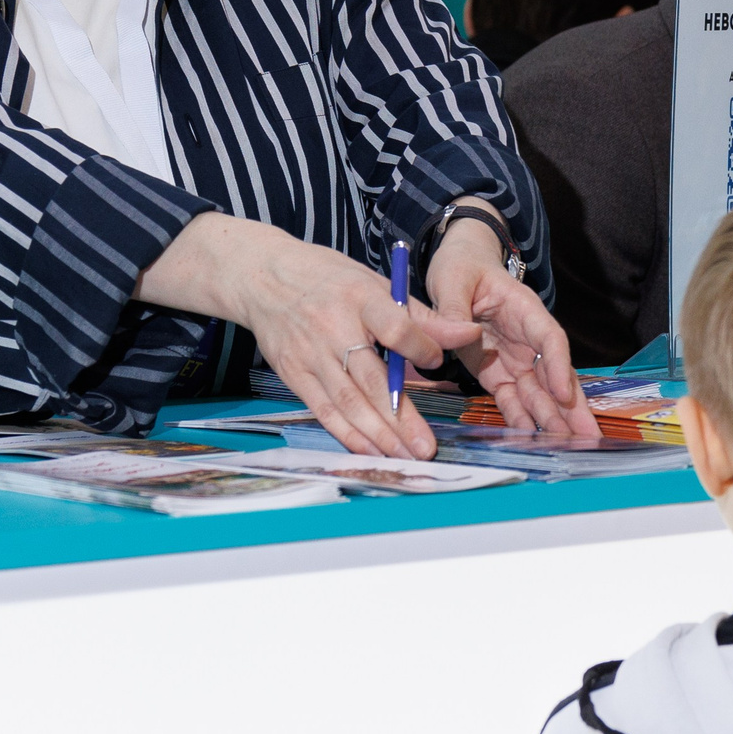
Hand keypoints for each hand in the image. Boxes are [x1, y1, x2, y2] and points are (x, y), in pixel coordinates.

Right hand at [139, 213, 481, 458]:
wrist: (264, 277)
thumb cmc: (329, 280)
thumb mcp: (373, 284)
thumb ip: (420, 316)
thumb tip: (468, 333)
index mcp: (360, 298)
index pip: (394, 328)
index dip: (419, 349)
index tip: (436, 364)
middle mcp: (334, 328)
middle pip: (370, 378)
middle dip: (400, 416)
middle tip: (425, 446)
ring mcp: (311, 354)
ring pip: (347, 401)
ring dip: (376, 434)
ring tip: (404, 456)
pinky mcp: (294, 373)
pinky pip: (323, 410)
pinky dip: (347, 434)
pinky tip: (369, 452)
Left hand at [424, 203, 599, 438]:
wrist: (457, 269)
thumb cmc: (462, 267)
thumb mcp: (453, 278)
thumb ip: (454, 307)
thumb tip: (465, 332)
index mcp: (524, 309)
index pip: (550, 339)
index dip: (559, 366)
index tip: (564, 392)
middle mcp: (526, 338)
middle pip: (555, 374)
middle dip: (572, 407)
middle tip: (591, 437)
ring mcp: (514, 358)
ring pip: (539, 393)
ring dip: (553, 420)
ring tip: (571, 447)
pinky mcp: (497, 373)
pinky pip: (512, 399)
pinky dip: (521, 419)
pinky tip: (531, 441)